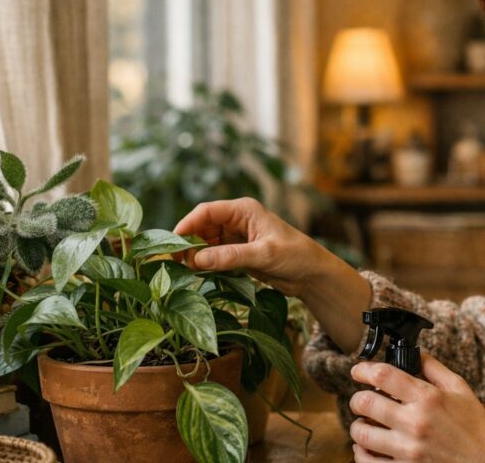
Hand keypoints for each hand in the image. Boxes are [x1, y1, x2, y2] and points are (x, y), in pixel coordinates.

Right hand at [173, 197, 332, 296]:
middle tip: (175, 263)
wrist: (312, 274)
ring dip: (194, 254)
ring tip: (185, 271)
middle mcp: (237, 220)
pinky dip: (204, 263)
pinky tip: (198, 274)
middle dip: (188, 242)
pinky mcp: (237, 253)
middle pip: (201, 226)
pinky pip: (213, 255)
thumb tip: (196, 260)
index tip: (172, 244)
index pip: (206, 211)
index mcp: (244, 210)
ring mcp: (236, 237)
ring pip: (204, 242)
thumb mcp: (263, 255)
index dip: (187, 225)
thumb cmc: (295, 256)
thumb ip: (231, 256)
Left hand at [348, 354, 484, 462]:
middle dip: (357, 398)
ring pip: (361, 434)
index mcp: (428, 398)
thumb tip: (414, 353)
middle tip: (361, 399)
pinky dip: (361, 452)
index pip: (383, 375)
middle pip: (365, 402)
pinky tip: (368, 446)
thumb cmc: (475, 426)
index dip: (363, 369)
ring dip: (358, 426)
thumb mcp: (460, 389)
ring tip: (365, 423)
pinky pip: (367, 461)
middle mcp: (415, 423)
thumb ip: (434, 368)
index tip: (358, 371)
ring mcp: (408, 450)